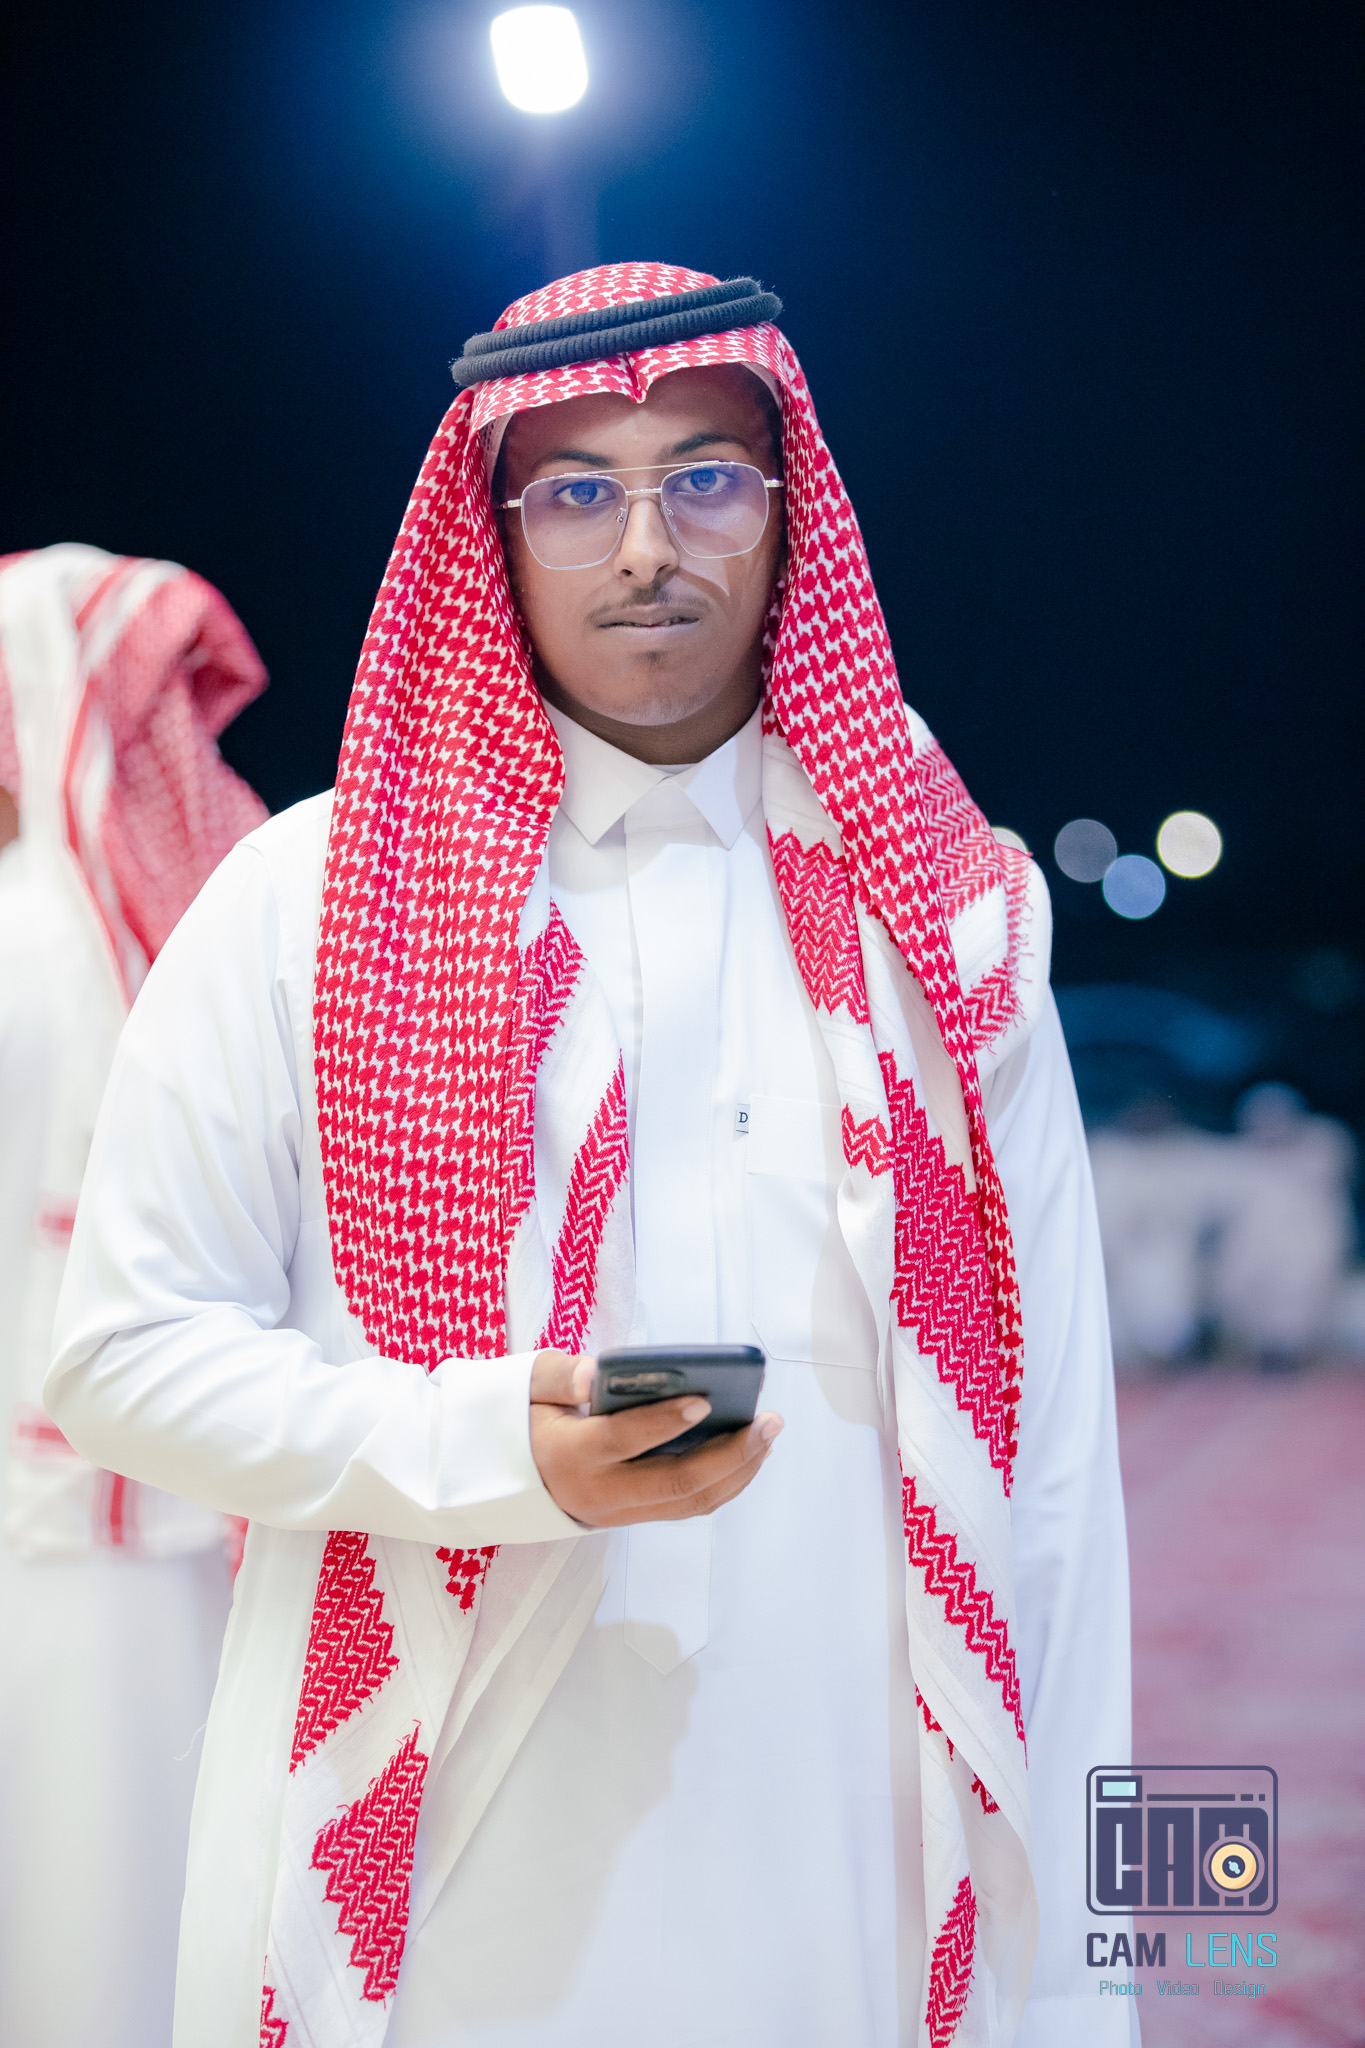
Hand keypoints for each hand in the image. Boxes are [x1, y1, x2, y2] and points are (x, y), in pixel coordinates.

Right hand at [529, 1350, 783, 1528]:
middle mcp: (600, 1492)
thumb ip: (559, 1376)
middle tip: (768, 1421)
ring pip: (690, 1501)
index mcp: (571, 1455)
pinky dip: (723, 1482)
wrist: (506, 1479)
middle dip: (730, 1454)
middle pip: (676, 1483)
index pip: (624, 1440)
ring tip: (768, 1435)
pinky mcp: (634, 1517)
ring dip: (737, 1471)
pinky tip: (747, 1454)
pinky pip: (686, 1505)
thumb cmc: (525, 1419)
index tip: (704, 1399)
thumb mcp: (527, 1387)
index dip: (664, 1422)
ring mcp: (620, 1512)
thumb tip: (596, 1373)